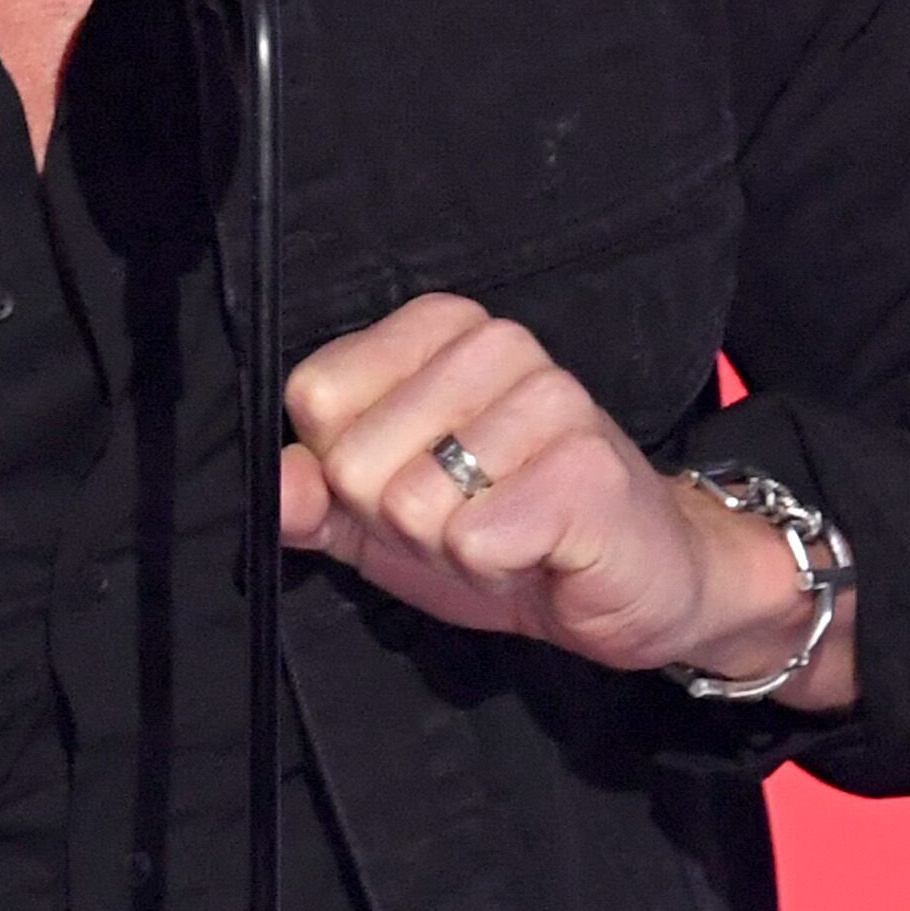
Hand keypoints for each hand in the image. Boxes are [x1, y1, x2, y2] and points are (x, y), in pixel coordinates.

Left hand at [280, 293, 856, 709]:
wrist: (637, 580)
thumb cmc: (509, 533)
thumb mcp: (387, 519)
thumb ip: (315, 497)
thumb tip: (272, 486)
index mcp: (438, 330)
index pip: (314, 397)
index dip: (345, 471)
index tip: (413, 482)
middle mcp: (495, 342)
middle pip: (355, 460)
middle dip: (398, 523)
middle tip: (468, 519)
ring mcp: (549, 398)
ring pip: (411, 505)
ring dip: (451, 551)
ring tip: (507, 533)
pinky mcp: (585, 468)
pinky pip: (473, 542)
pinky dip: (495, 572)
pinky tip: (539, 553)